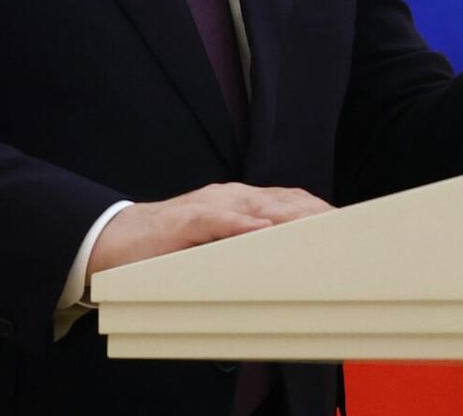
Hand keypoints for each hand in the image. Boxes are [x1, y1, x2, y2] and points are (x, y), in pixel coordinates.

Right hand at [85, 182, 332, 283]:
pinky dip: (242, 223)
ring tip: (319, 225)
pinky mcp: (185, 220)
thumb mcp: (215, 244)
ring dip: (290, 216)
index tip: (346, 223)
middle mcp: (228, 197)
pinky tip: (263, 229)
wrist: (116, 238)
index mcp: (237, 203)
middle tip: (344, 227)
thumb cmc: (168, 246)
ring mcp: (207, 205)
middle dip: (314, 212)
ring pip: (257, 206)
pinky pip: (218, 219)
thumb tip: (282, 264)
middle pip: (281, 200)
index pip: (287, 201)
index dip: (316, 209)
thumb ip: (246, 247)